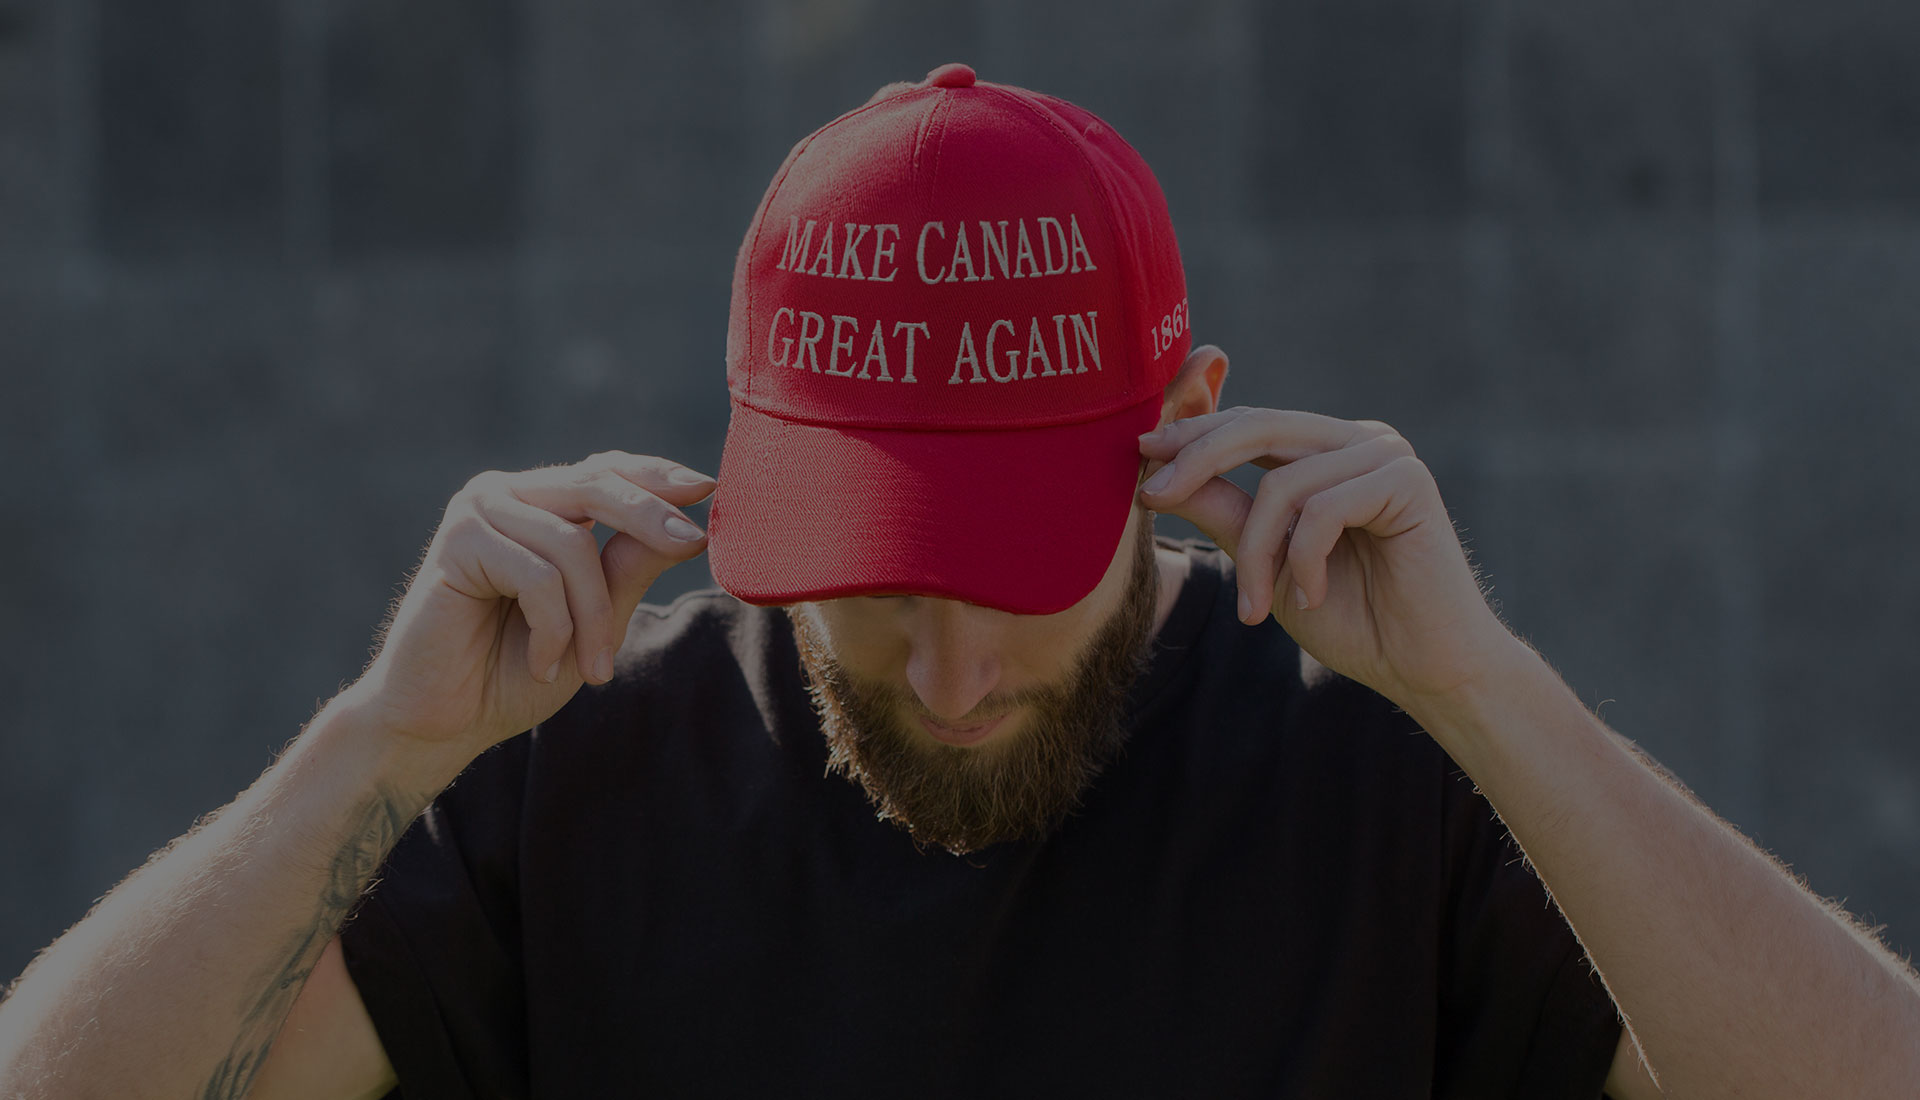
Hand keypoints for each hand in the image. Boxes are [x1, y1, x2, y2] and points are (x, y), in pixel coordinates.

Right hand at [342, 451, 715, 752]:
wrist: (445, 720)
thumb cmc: (519, 670)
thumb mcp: (596, 619)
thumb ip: (630, 570)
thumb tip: (689, 528)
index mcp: (542, 504)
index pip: (608, 471)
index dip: (658, 477)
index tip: (710, 488)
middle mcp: (510, 494)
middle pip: (597, 485)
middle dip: (651, 516)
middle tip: (692, 544)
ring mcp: (479, 511)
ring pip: (572, 545)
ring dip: (593, 617)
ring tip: (594, 669)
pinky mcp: (457, 541)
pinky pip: (537, 577)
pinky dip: (554, 630)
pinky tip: (545, 665)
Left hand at [1138, 408, 1517, 709]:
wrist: (1423, 667)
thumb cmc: (1350, 618)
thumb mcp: (1266, 561)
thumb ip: (1224, 511)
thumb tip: (1156, 472)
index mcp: (1324, 451)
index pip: (1248, 423)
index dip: (1192, 433)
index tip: (1139, 453)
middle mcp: (1355, 441)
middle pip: (1258, 427)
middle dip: (1197, 460)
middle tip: (1152, 495)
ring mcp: (1385, 454)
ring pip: (1283, 483)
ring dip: (1257, 554)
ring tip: (1255, 607)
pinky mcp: (1407, 480)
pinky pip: (1323, 508)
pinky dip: (1304, 560)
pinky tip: (1312, 599)